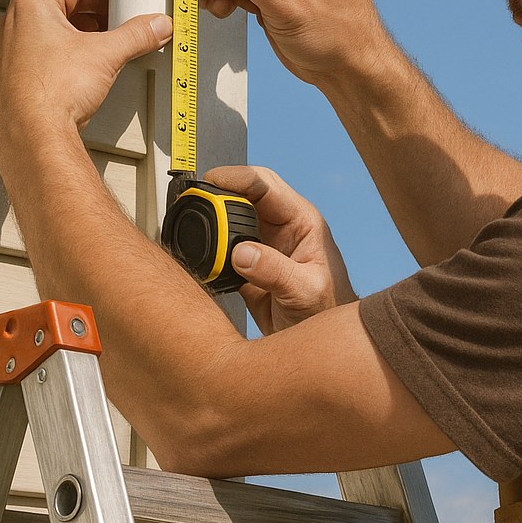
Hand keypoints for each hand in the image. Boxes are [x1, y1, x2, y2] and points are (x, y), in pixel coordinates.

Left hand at [0, 0, 172, 152]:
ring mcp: (6, 53)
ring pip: (49, 34)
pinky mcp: (10, 79)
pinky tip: (81, 75)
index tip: (121, 6)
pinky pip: (40, 57)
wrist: (34, 137)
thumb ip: (136, 36)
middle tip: (116, 29)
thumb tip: (155, 27)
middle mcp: (11, 25)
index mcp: (29, 6)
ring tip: (102, 53)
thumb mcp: (107, 55)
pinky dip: (63, 59)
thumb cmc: (52, 93)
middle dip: (94, 18)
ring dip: (79, 39)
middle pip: (61, 9)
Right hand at [203, 165, 356, 334]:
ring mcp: (264, 244)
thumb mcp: (306, 292)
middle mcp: (281, 227)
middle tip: (195, 202)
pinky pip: (223, 245)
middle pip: (245, 193)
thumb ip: (275, 272)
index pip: (266, 185)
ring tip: (194, 224)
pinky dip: (209, 247)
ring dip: (212, 218)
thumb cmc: (327, 310)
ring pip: (232, 216)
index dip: (237, 177)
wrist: (317, 345)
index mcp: (301, 221)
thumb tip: (241, 253)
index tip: (211, 180)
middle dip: (219, 192)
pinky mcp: (248, 264)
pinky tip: (201, 253)